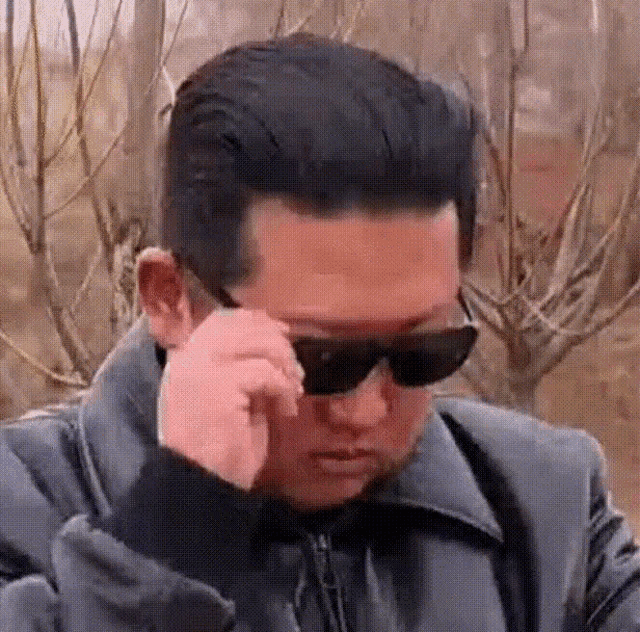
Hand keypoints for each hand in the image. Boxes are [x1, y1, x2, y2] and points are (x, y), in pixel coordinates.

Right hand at [158, 308, 303, 489]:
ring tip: (291, 393)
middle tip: (294, 375)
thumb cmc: (219, 446)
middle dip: (279, 344)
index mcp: (187, 357)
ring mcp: (201, 367)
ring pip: (259, 342)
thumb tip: (276, 335)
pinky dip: (283, 390)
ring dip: (286, 366)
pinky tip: (285, 410)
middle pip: (245, 324)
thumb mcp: (231, 395)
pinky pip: (266, 372)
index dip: (259, 322)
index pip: (225, 318)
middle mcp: (189, 355)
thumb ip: (243, 364)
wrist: (200, 485)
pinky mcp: (219, 384)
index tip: (284, 336)